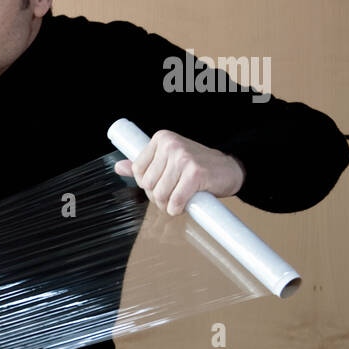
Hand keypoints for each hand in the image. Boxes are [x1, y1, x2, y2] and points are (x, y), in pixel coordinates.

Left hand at [113, 129, 244, 215]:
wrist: (230, 168)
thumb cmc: (198, 166)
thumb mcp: (168, 160)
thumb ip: (144, 164)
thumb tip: (119, 167)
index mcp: (162, 139)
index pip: (137, 170)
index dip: (146, 184)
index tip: (160, 185)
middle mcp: (171, 145)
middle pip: (147, 184)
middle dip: (157, 196)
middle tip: (171, 196)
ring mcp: (184, 158)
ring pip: (159, 194)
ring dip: (167, 205)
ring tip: (178, 200)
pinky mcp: (195, 173)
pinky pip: (175, 200)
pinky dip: (177, 209)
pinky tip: (183, 206)